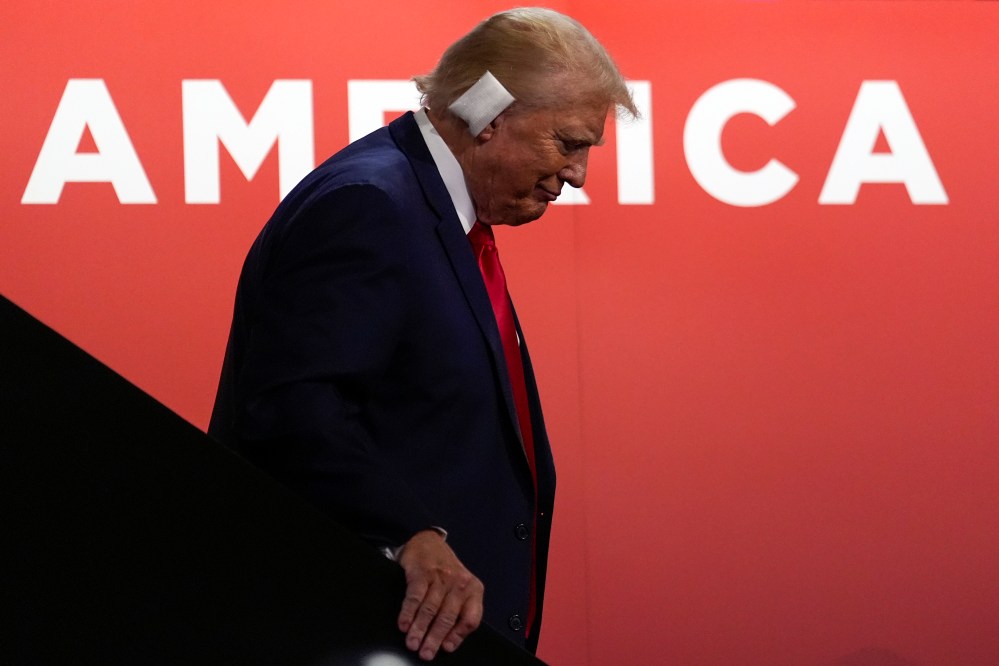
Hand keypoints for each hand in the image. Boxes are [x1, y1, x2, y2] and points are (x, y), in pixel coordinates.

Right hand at [396, 529, 483, 660]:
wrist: (428, 541)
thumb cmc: (446, 571)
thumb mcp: (461, 588)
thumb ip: (460, 612)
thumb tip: (450, 641)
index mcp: (473, 589)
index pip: (470, 618)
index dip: (458, 636)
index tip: (446, 648)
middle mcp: (459, 583)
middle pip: (447, 617)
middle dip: (434, 638)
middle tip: (425, 653)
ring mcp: (440, 577)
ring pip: (430, 609)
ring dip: (419, 629)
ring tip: (412, 642)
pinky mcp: (422, 572)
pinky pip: (414, 596)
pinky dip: (408, 612)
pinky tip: (404, 624)